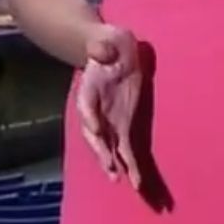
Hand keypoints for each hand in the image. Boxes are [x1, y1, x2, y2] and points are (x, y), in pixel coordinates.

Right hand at [73, 23, 142, 185]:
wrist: (111, 52)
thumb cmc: (108, 43)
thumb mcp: (106, 39)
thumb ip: (102, 46)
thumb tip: (101, 51)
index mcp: (89, 89)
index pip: (86, 105)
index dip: (90, 118)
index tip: (94, 129)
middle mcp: (95, 110)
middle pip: (95, 135)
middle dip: (102, 152)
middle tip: (110, 168)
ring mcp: (108, 121)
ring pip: (109, 148)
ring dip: (115, 166)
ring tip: (121, 181)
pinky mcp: (123, 126)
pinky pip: (126, 149)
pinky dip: (130, 165)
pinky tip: (137, 184)